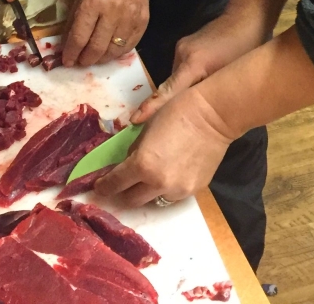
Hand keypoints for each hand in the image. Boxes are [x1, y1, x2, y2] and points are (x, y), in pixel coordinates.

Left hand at [62, 0, 148, 66]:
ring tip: (95, 59)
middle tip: (81, 62)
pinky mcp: (142, 23)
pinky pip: (128, 47)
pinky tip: (109, 53)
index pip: (80, 36)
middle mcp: (113, 12)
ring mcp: (130, 18)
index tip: (67, 61)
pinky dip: (116, 54)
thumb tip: (68, 46)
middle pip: (97, 47)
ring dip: (101, 59)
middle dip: (86, 59)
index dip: (72, 52)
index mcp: (93, 2)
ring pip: (113, 50)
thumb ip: (74, 21)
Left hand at [94, 89, 234, 207]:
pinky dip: (166, 188)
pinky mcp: (194, 190)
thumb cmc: (177, 112)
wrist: (214, 116)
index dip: (103, 186)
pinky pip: (173, 195)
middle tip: (121, 184)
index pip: (115, 184)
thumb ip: (133, 151)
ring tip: (149, 178)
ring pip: (154, 200)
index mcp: (142, 165)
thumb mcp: (146, 129)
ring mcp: (178, 190)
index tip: (99, 186)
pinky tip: (170, 173)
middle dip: (122, 193)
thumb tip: (126, 164)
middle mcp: (159, 184)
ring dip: (146, 192)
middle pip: (131, 200)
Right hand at [130, 11, 269, 123]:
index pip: (168, 91)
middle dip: (170, 105)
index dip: (152, 108)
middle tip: (170, 125)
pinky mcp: (185, 45)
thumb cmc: (245, 49)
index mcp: (193, 64)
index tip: (134, 120)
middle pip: (171, 86)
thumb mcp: (231, 77)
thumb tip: (193, 112)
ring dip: (182, 92)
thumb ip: (211, 93)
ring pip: (177, 79)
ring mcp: (182, 48)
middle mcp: (182, 55)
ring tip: (193, 106)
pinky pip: (182, 70)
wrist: (246, 17)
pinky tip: (198, 86)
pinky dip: (186, 81)